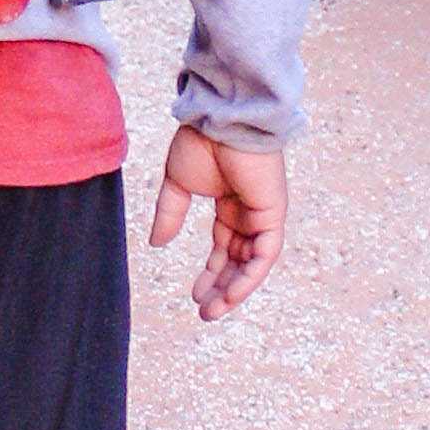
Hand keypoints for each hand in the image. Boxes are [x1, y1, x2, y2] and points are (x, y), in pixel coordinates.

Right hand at [151, 124, 285, 323]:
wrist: (220, 118)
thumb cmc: (201, 141)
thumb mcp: (178, 184)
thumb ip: (169, 214)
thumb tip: (157, 244)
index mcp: (229, 205)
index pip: (223, 248)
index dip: (210, 273)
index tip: (193, 295)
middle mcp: (249, 213)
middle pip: (238, 261)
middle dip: (222, 288)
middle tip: (205, 312)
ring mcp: (263, 214)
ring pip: (252, 264)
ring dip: (235, 289)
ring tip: (213, 310)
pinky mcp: (273, 214)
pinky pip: (265, 255)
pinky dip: (250, 276)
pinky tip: (231, 295)